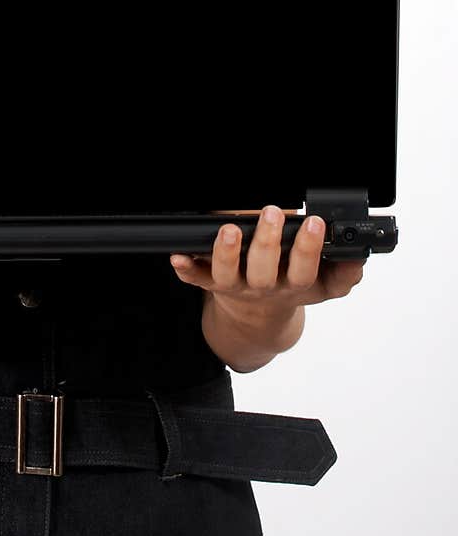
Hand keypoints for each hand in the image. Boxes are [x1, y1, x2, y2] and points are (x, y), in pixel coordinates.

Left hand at [170, 204, 365, 320]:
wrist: (259, 321)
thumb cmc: (293, 286)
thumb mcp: (325, 285)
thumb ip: (344, 271)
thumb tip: (358, 255)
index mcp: (296, 285)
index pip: (307, 270)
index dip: (310, 248)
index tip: (315, 222)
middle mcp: (266, 288)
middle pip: (267, 270)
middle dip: (269, 241)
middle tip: (273, 213)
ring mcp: (238, 287)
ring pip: (230, 275)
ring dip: (228, 252)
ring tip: (230, 229)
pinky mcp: (214, 285)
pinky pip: (197, 279)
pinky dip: (187, 269)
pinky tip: (178, 255)